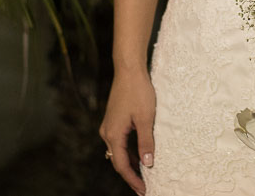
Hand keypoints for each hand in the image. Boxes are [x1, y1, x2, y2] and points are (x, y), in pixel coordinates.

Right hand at [99, 67, 156, 193]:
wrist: (128, 70)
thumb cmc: (138, 92)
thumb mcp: (146, 119)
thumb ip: (146, 142)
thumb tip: (148, 164)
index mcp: (114, 134)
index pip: (122, 165)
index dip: (133, 179)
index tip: (143, 190)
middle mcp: (107, 132)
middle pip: (118, 160)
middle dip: (130, 174)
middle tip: (143, 186)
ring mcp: (108, 125)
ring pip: (118, 151)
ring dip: (130, 163)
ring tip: (143, 174)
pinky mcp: (113, 119)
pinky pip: (119, 141)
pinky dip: (128, 151)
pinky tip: (139, 154)